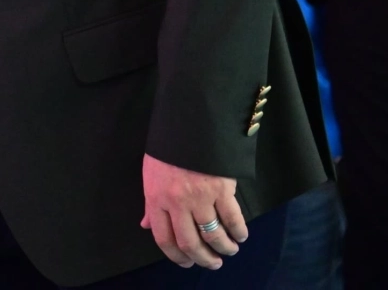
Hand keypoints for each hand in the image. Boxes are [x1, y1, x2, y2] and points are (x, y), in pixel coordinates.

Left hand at [140, 154, 247, 268]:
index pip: (163, 238)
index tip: (187, 263)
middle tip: (213, 264)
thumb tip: (146, 225)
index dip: (176, 256)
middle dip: (203, 259)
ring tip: (229, 251)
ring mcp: (199, 197)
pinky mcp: (222, 189)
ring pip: (213, 235)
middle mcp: (176, 202)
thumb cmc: (168, 149)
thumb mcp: (151, 175)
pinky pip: (232, 219)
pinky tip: (241, 235)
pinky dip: (239, 232)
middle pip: (190, 243)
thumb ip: (151, 204)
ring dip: (224, 249)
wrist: (189, 123)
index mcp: (155, 198)